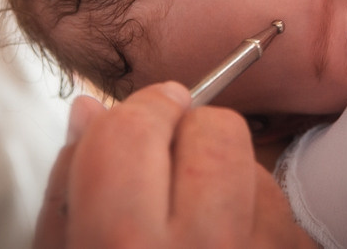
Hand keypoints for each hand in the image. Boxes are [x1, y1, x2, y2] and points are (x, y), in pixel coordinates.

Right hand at [35, 83, 313, 247]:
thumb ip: (69, 188)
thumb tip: (89, 110)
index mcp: (128, 247)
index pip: (133, 128)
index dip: (130, 113)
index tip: (130, 118)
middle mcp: (206, 248)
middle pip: (213, 127)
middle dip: (186, 128)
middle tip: (162, 162)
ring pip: (252, 160)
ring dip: (220, 172)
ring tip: (188, 223)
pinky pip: (278, 201)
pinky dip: (249, 208)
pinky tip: (223, 244)